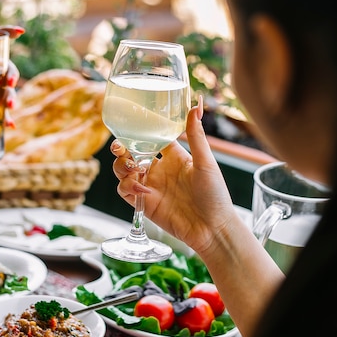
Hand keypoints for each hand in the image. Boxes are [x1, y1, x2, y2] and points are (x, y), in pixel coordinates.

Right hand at [111, 97, 238, 253]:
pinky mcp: (144, 203)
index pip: (152, 136)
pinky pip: (124, 191)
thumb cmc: (216, 196)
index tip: (131, 123)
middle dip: (122, 148)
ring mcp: (151, 186)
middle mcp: (160, 169)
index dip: (140, 130)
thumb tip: (196, 106)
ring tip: (131, 168)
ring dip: (121, 166)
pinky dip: (126, 186)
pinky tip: (140, 188)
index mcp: (174, 156)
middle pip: (131, 152)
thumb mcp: (206, 163)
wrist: (212, 229)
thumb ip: (196, 135)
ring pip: (123, 170)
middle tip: (121, 147)